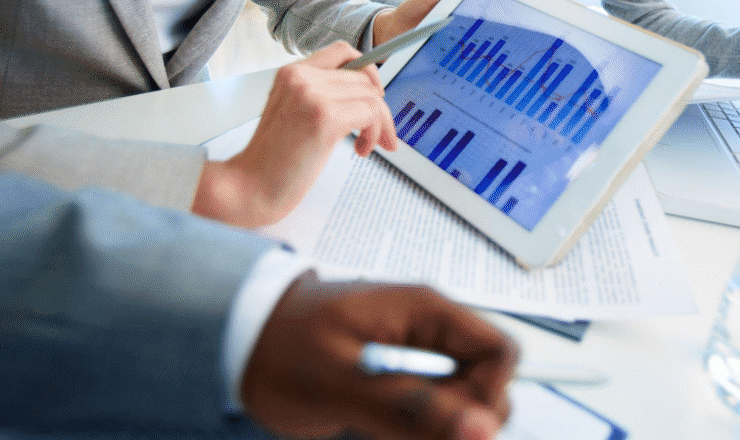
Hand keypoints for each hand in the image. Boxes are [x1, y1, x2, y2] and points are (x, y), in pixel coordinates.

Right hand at [192, 42, 398, 226]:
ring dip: (380, 123)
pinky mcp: (324, 117)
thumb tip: (367, 93)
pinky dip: (375, 133)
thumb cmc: (274, 160)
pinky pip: (371, 113)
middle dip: (379, 107)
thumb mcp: (294, 113)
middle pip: (363, 78)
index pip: (343, 51)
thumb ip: (320, 96)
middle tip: (380, 133)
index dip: (368, 70)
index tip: (375, 94)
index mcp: (291, 72)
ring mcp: (312, 94)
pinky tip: (362, 150)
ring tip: (368, 145)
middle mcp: (301, 77)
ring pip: (372, 96)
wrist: (250, 187)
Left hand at [242, 272, 518, 439]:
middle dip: (461, 420)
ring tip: (380, 427)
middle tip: (402, 429)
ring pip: (463, 403)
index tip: (453, 429)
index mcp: (425, 311)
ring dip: (435, 429)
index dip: (488, 398)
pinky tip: (379, 428)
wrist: (238, 338)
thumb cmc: (278, 347)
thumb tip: (483, 428)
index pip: (501, 353)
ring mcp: (419, 352)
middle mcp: (431, 328)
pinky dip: (417, 430)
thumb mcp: (340, 384)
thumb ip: (412, 409)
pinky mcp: (404, 376)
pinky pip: (434, 410)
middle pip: (488, 382)